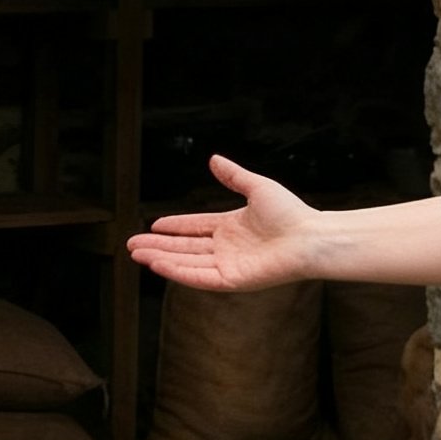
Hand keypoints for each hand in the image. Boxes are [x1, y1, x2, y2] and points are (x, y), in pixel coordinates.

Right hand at [127, 153, 318, 290]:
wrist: (309, 237)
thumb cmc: (291, 213)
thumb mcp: (257, 187)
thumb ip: (234, 176)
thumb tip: (213, 159)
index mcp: (232, 227)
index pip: (196, 228)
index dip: (175, 227)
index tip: (154, 225)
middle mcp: (227, 248)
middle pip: (185, 247)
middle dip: (158, 246)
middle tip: (131, 244)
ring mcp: (227, 265)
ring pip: (186, 262)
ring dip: (160, 258)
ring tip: (136, 254)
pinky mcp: (231, 280)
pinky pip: (199, 276)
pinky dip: (177, 271)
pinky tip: (158, 264)